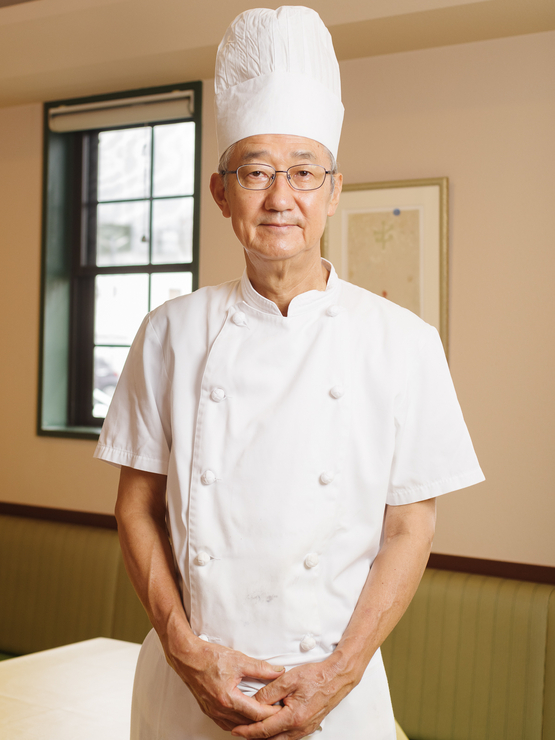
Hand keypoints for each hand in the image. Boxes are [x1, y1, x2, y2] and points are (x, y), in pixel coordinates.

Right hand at [164, 634, 284, 731]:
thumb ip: (261, 668)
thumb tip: (278, 671)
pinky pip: (226, 723)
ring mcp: (213, 712)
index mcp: (228, 699)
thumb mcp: (239, 660)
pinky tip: (244, 716)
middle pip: (247, 723)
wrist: (187, 657)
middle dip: (263, 720)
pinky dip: (238, 722)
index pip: (256, 714)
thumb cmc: (209, 657)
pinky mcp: (208, 710)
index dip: (271, 712)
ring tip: (264, 716)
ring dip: (250, 724)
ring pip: (236, 726)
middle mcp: (220, 710)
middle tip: (277, 713)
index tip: (282, 708)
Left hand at [230, 656, 357, 738]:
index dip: (249, 731)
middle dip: (255, 737)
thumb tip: (254, 702)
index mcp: (293, 717)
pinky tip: (272, 727)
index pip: (265, 730)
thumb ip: (269, 692)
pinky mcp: (309, 726)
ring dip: (266, 737)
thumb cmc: (315, 676)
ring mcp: (306, 729)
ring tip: (253, 730)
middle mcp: (300, 728)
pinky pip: (290, 736)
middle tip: (241, 731)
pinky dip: (278, 734)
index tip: (237, 730)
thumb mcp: (288, 680)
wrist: (336, 677)